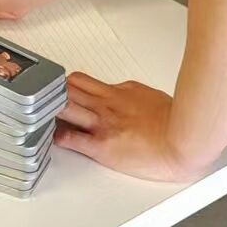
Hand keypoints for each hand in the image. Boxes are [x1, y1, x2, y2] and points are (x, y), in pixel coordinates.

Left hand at [54, 74, 199, 181]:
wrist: (184, 141)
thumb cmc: (176, 123)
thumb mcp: (151, 97)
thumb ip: (133, 95)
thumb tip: (126, 94)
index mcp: (121, 91)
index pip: (84, 81)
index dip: (68, 85)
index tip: (59, 89)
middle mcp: (108, 104)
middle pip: (69, 88)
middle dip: (54, 91)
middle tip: (42, 97)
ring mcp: (103, 123)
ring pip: (66, 106)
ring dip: (52, 109)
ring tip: (42, 114)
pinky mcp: (102, 145)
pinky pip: (72, 138)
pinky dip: (59, 137)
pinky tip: (53, 138)